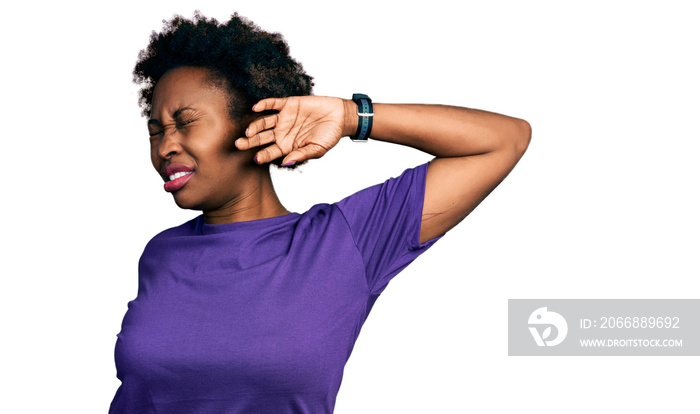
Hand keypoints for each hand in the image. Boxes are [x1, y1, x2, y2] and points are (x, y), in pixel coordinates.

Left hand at [235, 96, 350, 165]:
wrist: (339, 117)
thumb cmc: (329, 136)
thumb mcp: (317, 149)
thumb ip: (302, 154)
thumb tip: (286, 162)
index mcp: (286, 146)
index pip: (270, 152)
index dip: (262, 155)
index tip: (256, 159)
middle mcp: (281, 133)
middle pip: (261, 138)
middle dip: (249, 142)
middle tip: (239, 145)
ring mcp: (283, 118)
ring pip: (264, 122)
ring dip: (255, 126)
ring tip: (248, 131)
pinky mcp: (288, 104)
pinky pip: (272, 104)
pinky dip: (264, 104)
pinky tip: (256, 107)